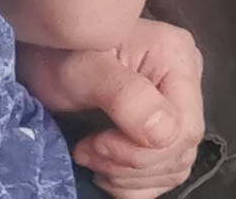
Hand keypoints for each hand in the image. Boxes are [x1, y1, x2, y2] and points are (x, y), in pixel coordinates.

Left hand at [18, 21, 205, 198]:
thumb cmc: (61, 54)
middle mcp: (188, 81)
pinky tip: (106, 169)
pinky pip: (165, 173)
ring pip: (174, 166)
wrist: (48, 52)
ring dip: (129, 178)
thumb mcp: (85, 71)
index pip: (183, 127)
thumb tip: (163, 133)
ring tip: (91, 157)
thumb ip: (126, 96)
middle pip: (180, 149)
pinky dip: (135, 184)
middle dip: (129, 164)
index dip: (139, 150)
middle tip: (86, 151)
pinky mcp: (165, 127)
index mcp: (178, 59)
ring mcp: (179, 105)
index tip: (93, 142)